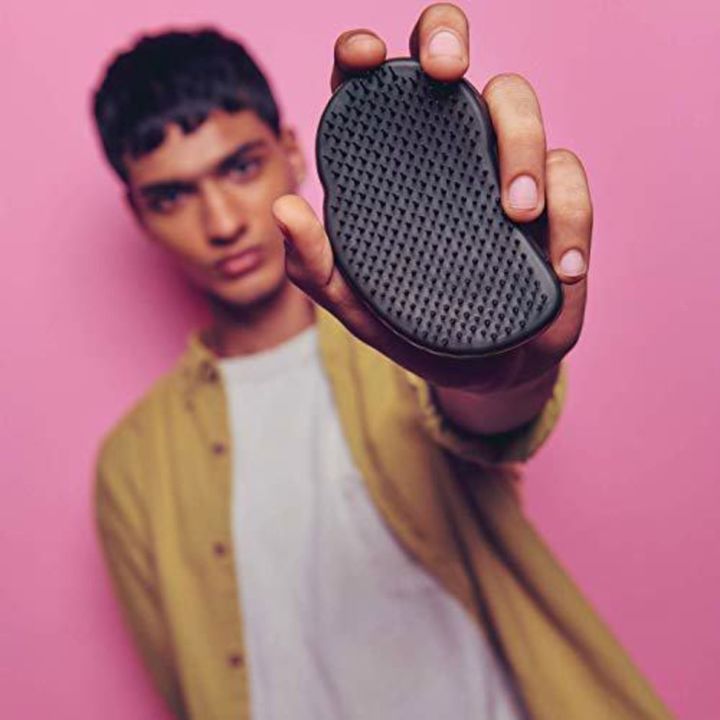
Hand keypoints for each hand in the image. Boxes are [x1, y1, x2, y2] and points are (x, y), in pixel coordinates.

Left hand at [272, 2, 591, 392]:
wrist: (481, 367)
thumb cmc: (409, 326)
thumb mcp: (353, 302)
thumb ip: (315, 265)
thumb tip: (284, 210)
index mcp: (392, 163)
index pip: (374, 89)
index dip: (363, 55)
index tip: (364, 58)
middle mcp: (448, 150)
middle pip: (451, 59)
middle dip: (448, 37)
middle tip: (445, 72)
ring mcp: (504, 168)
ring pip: (519, 106)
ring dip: (522, 145)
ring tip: (517, 214)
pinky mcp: (555, 201)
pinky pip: (572, 179)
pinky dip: (573, 217)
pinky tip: (562, 268)